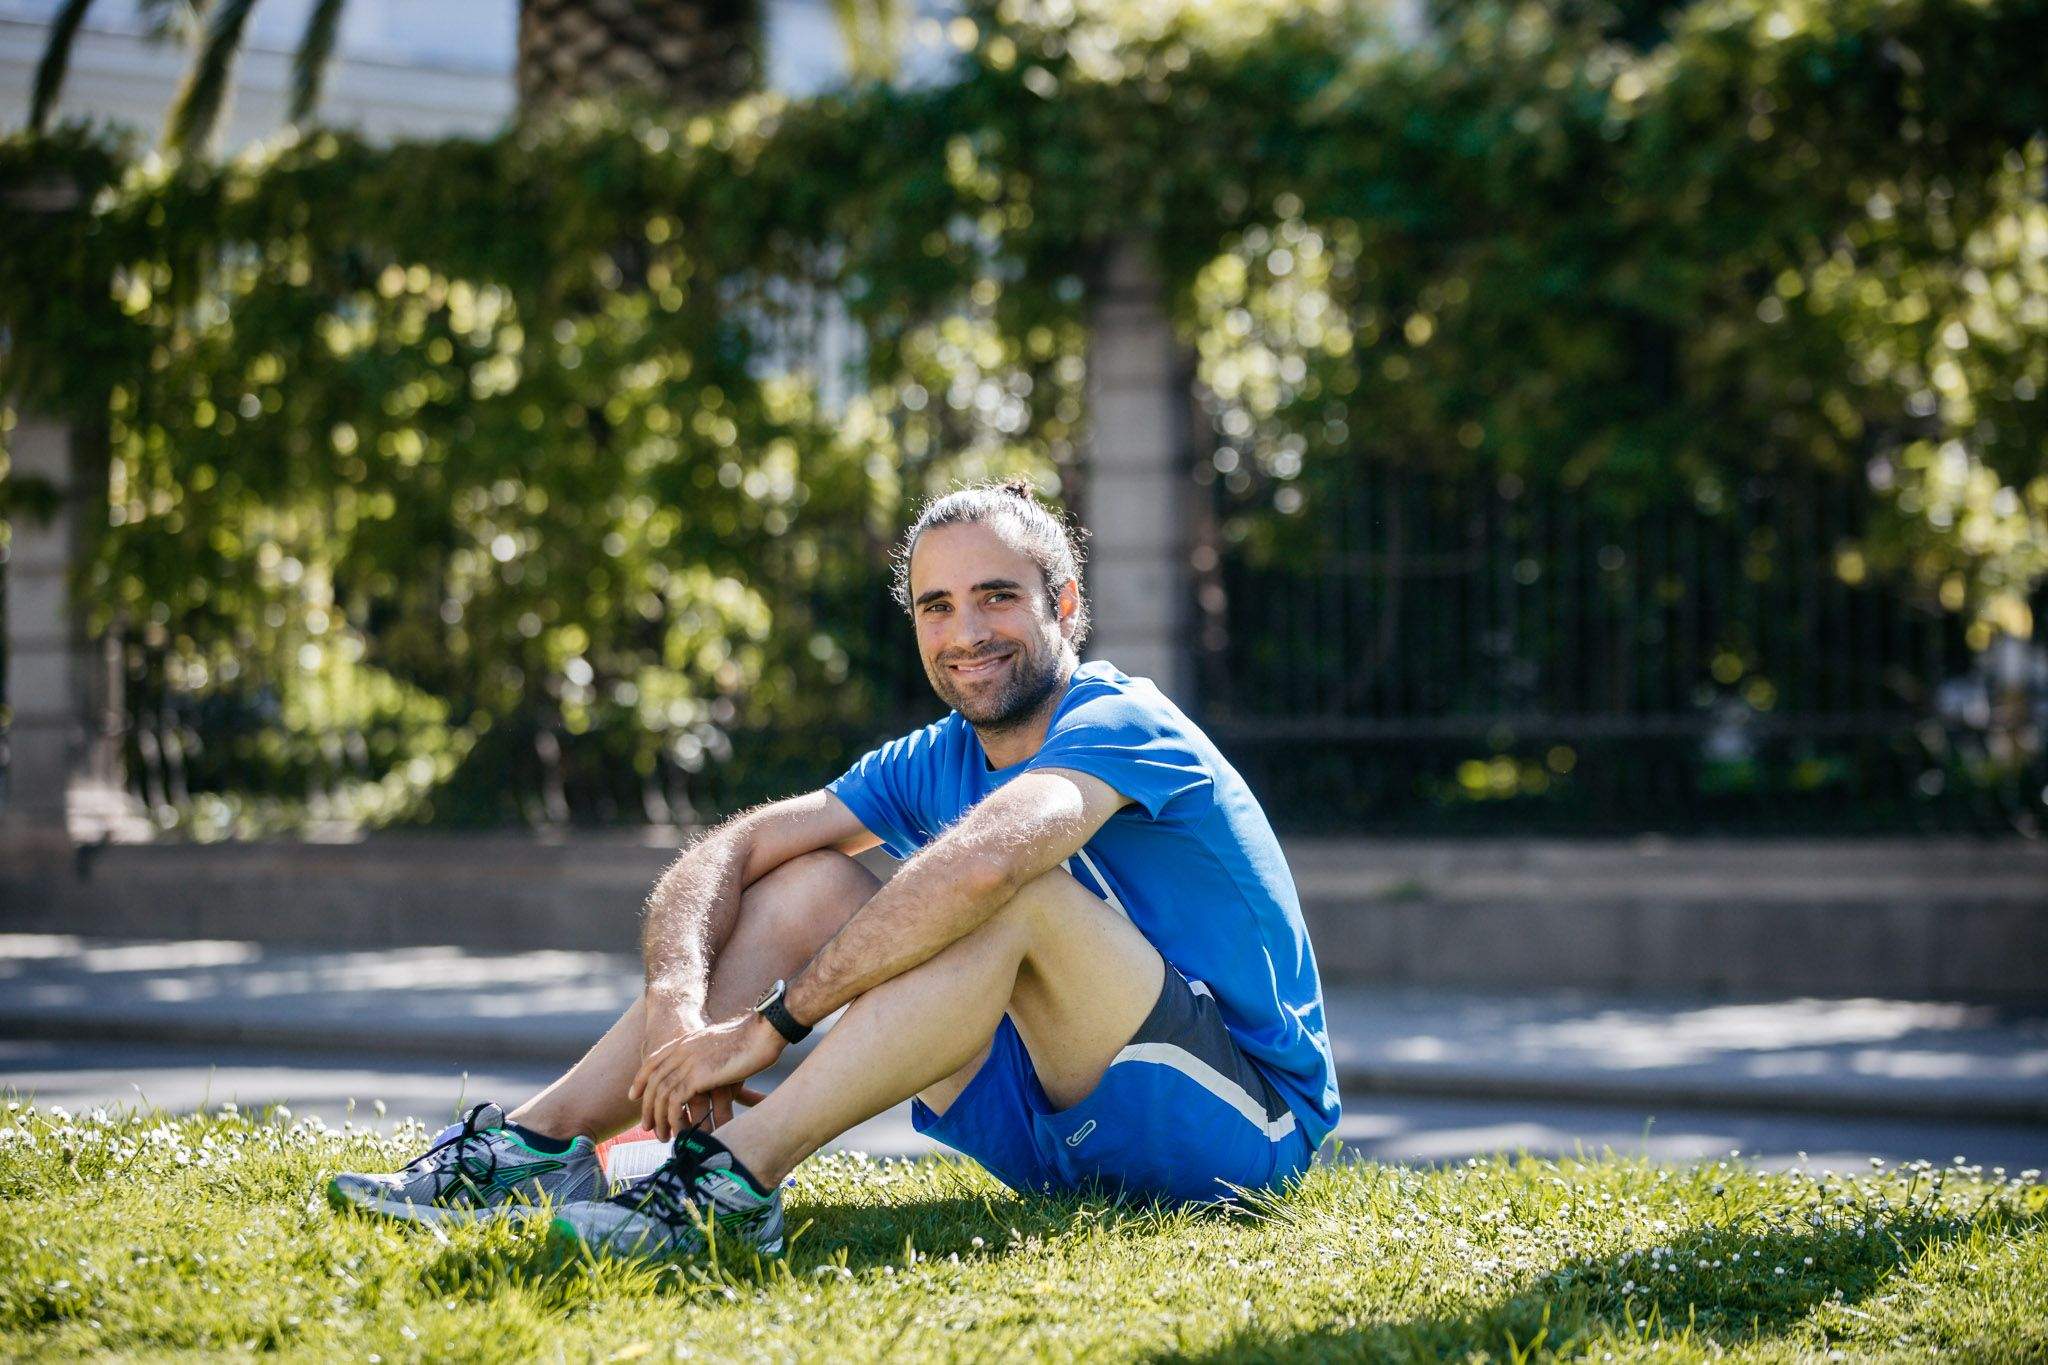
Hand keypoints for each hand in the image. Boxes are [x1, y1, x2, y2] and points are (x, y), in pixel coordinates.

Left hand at [630, 1012, 783, 1140]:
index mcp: (686, 1041)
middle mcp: (682, 1051)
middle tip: (646, 1126)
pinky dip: (674, 1119)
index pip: (652, 1062)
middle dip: (647, 1107)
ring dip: (660, 1119)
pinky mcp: (698, 1076)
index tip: (634, 1096)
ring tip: (663, 1136)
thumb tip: (708, 1073)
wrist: (762, 1031)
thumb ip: (708, 1056)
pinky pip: (675, 1102)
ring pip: (662, 1095)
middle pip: (653, 1082)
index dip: (640, 1080)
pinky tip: (680, 1130)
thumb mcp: (721, 1044)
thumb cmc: (752, 1038)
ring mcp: (688, 1063)